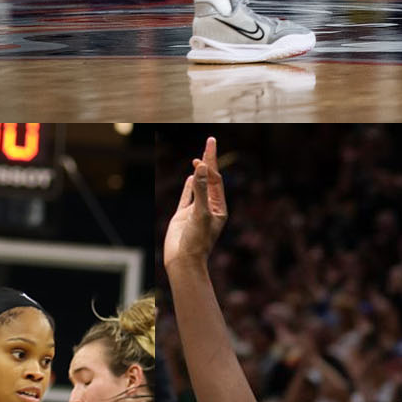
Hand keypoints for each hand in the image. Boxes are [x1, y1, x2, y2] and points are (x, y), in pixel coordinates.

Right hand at [165, 134, 228, 265]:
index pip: (216, 179)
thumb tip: (202, 168)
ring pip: (199, 186)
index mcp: (219, 208)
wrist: (183, 261)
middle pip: (210, 179)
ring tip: (200, 158)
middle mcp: (209, 208)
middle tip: (210, 141)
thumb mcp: (201, 213)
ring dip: (200, 172)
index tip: (208, 147)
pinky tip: (189, 177)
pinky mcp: (183, 216)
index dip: (211, 162)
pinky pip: (187, 197)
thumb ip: (201, 190)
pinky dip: (188, 186)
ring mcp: (196, 211)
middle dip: (209, 161)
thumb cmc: (196, 241)